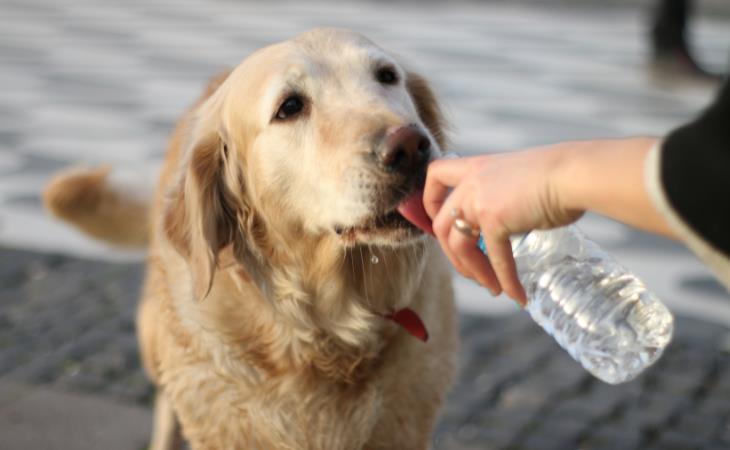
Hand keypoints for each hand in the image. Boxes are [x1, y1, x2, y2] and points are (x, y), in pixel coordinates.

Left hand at [424, 145, 583, 304]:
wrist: (575, 173)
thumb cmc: (560, 174)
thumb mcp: (520, 178)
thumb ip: (506, 194)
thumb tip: (514, 216)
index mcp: (476, 167)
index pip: (435, 175)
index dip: (430, 202)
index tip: (438, 221)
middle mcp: (472, 183)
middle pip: (442, 225)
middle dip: (453, 255)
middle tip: (472, 272)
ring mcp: (480, 200)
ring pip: (459, 246)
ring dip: (475, 272)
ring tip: (492, 288)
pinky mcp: (495, 219)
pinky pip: (495, 259)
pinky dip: (506, 281)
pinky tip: (517, 296)